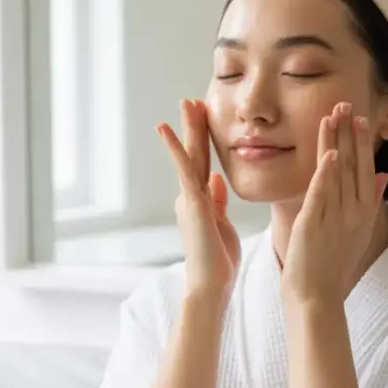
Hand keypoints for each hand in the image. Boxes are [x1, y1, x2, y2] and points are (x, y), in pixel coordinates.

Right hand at [157, 99, 240, 297]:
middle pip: (195, 154)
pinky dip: (174, 147)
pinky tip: (165, 128)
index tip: (205, 118)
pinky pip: (183, 169)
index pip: (204, 164)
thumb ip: (217, 202)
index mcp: (201, 202)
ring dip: (187, 128)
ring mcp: (189, 198)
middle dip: (194, 126)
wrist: (210, 287)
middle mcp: (191, 196)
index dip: (204, 140)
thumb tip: (217, 179)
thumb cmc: (218, 263)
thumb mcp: (222, 225)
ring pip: (189, 156)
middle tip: (192, 100)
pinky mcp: (191, 202)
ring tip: (187, 102)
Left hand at [281, 102, 387, 306]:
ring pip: (336, 173)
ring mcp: (334, 218)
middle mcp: (353, 212)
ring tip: (333, 115)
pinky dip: (326, 175)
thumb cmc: (333, 266)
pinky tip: (329, 154)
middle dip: (350, 133)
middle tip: (347, 104)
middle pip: (353, 165)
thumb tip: (382, 175)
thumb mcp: (358, 232)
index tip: (360, 118)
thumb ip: (370, 201)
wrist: (317, 298)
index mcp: (363, 212)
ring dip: (335, 143)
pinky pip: (322, 195)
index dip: (363, 143)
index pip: (365, 169)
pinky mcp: (314, 225)